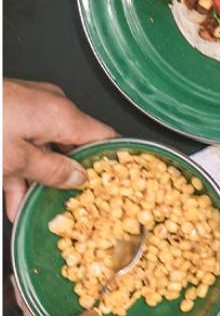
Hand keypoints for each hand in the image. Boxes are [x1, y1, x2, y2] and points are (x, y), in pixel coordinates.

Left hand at [3, 79, 113, 219]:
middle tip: (68, 206)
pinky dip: (18, 170)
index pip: (105, 138)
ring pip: (43, 149)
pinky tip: (11, 198)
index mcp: (61, 114)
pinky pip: (23, 144)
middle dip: (65, 179)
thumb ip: (52, 171)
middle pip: (71, 147)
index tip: (113, 186)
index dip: (111, 164)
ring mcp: (27, 108)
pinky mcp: (8, 113)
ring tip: (29, 210)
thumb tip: (77, 178)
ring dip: (36, 180)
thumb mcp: (15, 159)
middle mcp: (50, 106)